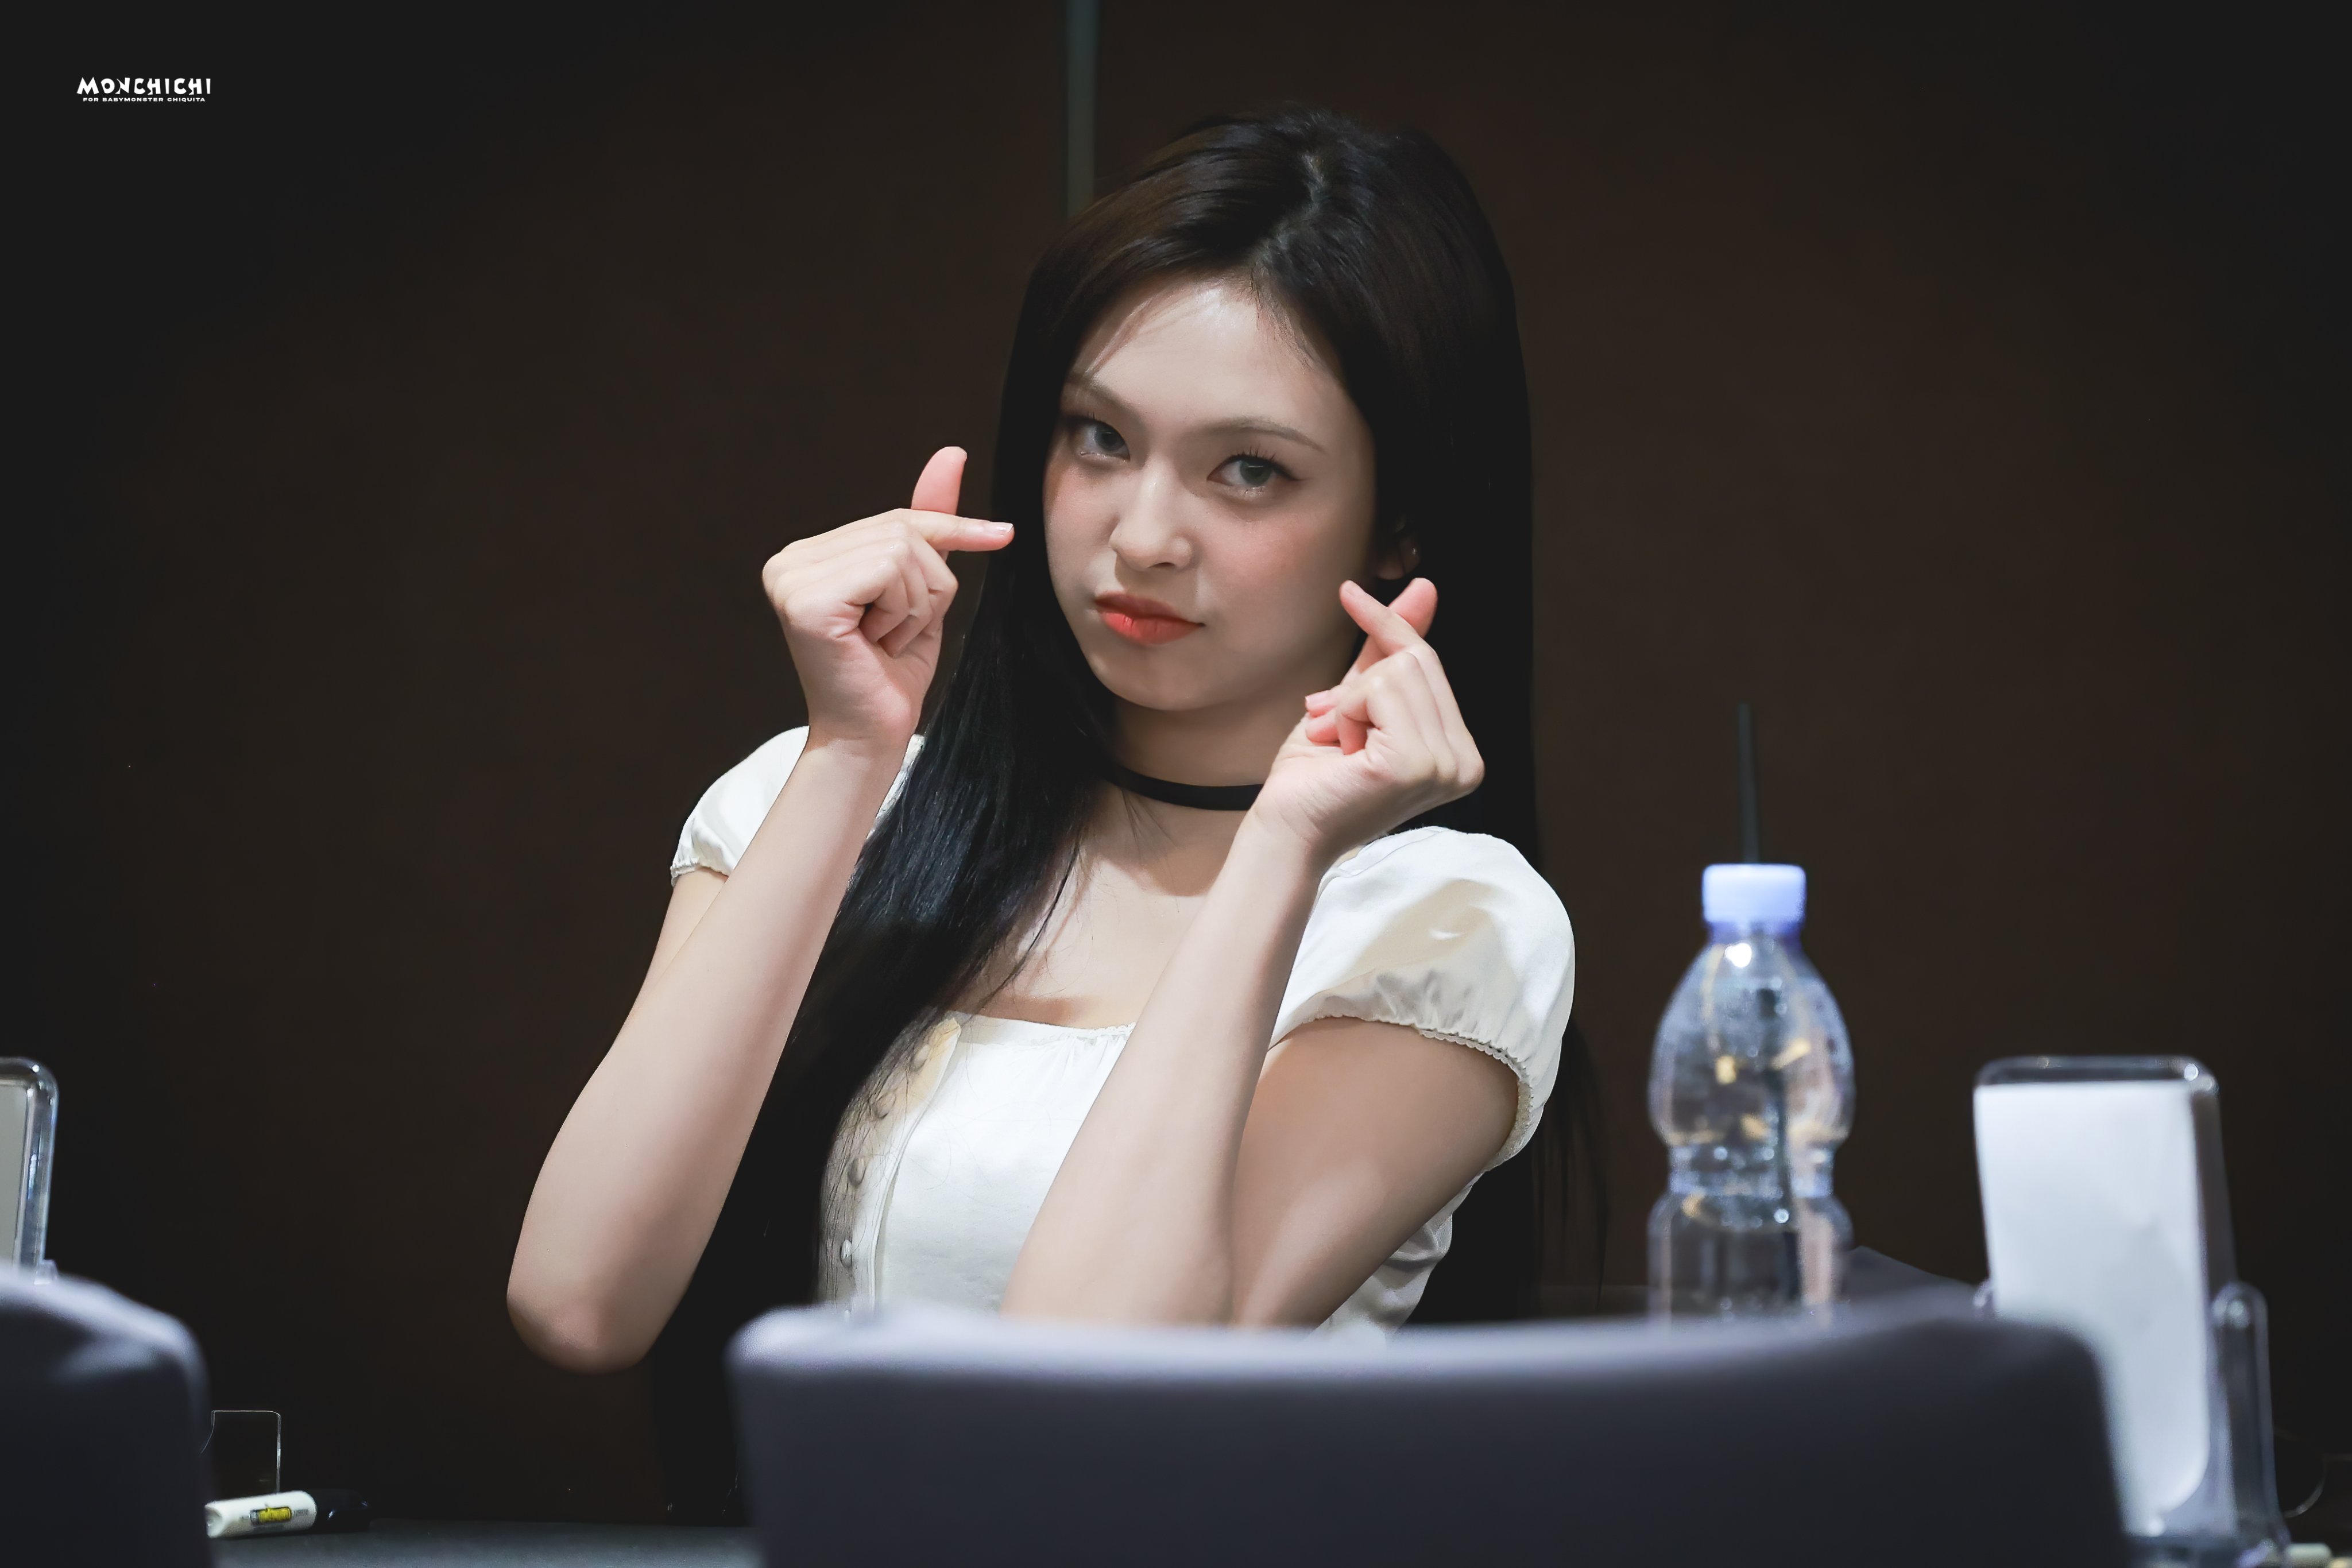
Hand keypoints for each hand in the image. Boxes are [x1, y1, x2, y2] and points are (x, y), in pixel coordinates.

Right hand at [760, 447, 1012, 753]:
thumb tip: (952, 453)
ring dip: (916, 604)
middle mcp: (791, 560)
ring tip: (884, 639)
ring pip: (902, 550)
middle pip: (903, 531)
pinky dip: (903, 612)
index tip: (1002, 534)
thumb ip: (930, 524)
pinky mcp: (804, 598)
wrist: (872, 735)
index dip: (951, 528)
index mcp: (809, 556)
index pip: (896, 520)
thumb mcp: (922, 590)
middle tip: (896, 632)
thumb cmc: (893, 671)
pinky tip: (875, 642)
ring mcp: (791, 577)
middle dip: (927, 586)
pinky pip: (889, 571)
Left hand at [1249, 579, 1483, 864]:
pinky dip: (1346, 713)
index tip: (1349, 592)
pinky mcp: (1415, 764)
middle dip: (1358, 685)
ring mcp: (1445, 766)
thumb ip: (1390, 650)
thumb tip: (1425, 587)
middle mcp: (1465, 763)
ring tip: (1336, 743)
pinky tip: (1340, 752)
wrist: (1286, 829)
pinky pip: (1379, 692)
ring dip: (1348, 702)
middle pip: (1416, 661)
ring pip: (1397, 672)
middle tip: (1330, 725)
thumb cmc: (1316, 775)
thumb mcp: (1356, 700)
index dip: (1388, 624)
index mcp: (1460, 752)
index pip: (1429, 664)